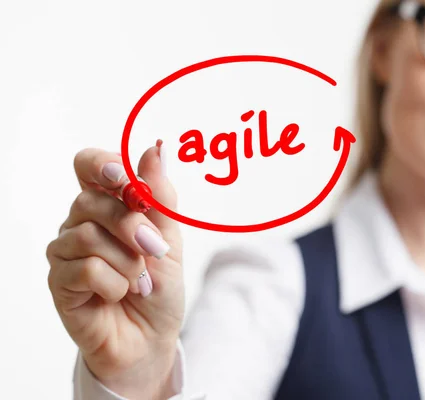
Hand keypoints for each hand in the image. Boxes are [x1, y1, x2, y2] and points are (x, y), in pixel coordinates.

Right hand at [46, 143, 183, 398]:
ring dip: (127, 261)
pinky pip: (85, 269)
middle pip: (91, 200)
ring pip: (88, 235)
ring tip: (139, 280)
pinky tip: (119, 294)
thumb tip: (155, 149)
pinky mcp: (60, 282)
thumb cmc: (159, 285)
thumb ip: (160, 196)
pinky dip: (115, 283)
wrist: (153, 335)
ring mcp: (67, 252)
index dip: (101, 163)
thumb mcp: (169, 238)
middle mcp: (81, 222)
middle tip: (154, 249)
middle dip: (132, 226)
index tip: (123, 176)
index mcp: (108, 204)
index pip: (88, 165)